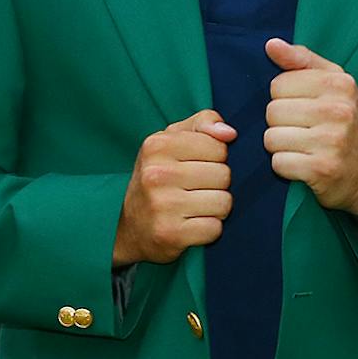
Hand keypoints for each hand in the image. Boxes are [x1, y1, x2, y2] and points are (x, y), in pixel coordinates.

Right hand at [112, 109, 234, 266]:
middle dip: (217, 185)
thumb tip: (230, 133)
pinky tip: (192, 225)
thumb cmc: (158, 178)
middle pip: (224, 175)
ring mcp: (162, 206)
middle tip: (196, 190)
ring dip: (216, 209)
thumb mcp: (171, 141)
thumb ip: (202, 123)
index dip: (215, 158)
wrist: (128, 227)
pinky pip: (215, 228)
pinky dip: (209, 229)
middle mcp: (156, 174)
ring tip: (196, 208)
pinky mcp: (171, 234)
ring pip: (224, 202)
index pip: (219, 147)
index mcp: (157, 145)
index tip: (197, 166)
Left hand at [263, 39, 357, 216]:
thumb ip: (301, 60)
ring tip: (301, 147)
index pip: (278, 84)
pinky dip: (285, 167)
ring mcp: (332, 141)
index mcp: (339, 84)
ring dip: (280, 146)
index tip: (302, 108)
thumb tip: (271, 44)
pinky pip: (279, 163)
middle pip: (272, 111)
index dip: (283, 98)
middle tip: (302, 130)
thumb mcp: (332, 84)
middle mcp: (338, 110)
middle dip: (280, 123)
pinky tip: (303, 164)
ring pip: (271, 138)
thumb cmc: (343, 122)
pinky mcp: (322, 169)